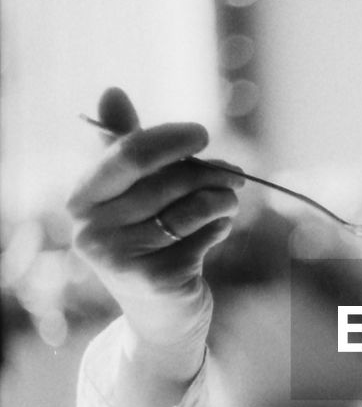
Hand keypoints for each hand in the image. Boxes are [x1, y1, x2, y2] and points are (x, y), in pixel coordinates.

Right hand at [68, 88, 241, 385]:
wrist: (161, 316)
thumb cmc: (148, 242)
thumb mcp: (133, 195)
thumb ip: (125, 147)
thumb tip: (111, 91)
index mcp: (81, 201)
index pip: (128, 154)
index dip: (170, 140)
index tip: (201, 136)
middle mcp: (92, 231)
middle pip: (167, 179)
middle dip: (209, 171)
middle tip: (236, 173)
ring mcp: (122, 259)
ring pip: (192, 205)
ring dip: (222, 199)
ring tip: (227, 203)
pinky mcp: (159, 279)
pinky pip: (205, 234)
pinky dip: (220, 228)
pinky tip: (217, 233)